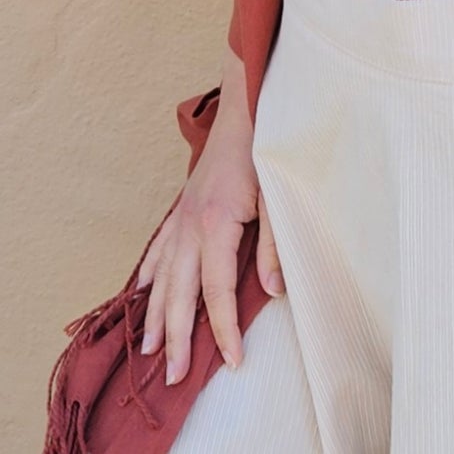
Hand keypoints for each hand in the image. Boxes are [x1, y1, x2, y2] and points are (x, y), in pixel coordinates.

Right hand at [135, 84, 284, 385]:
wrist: (245, 109)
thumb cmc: (266, 151)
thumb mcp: (278, 198)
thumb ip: (273, 246)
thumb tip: (272, 291)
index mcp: (217, 225)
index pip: (218, 291)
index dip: (224, 329)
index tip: (232, 361)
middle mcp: (191, 226)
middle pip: (179, 293)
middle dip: (176, 338)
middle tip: (174, 377)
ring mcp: (181, 218)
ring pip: (162, 277)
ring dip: (154, 316)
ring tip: (147, 352)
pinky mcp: (181, 209)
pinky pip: (158, 248)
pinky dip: (148, 275)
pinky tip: (141, 295)